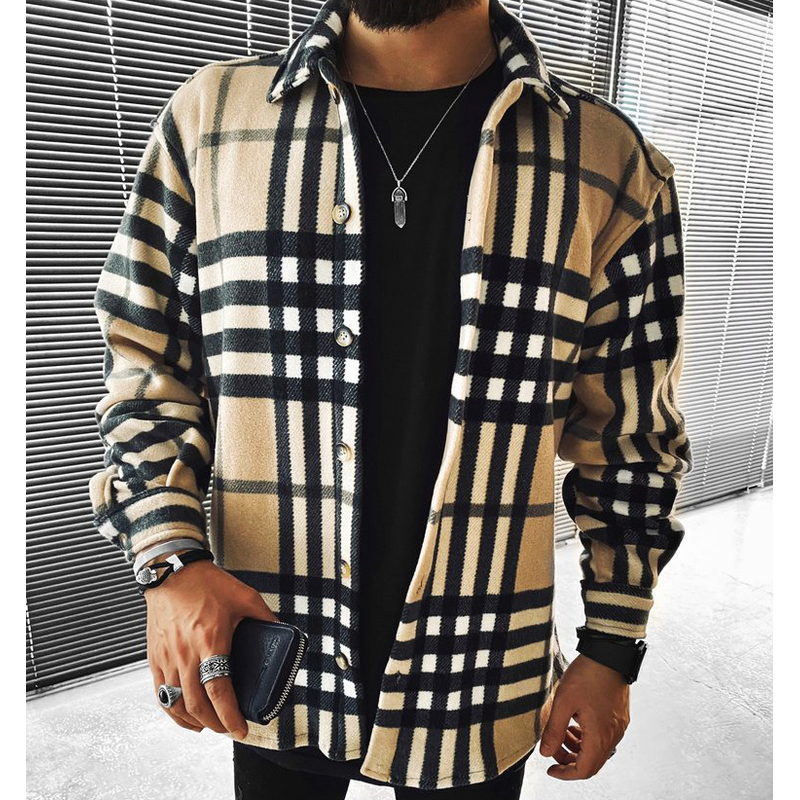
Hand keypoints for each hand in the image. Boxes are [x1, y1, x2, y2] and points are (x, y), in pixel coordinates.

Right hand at [144, 554, 278, 739]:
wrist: (171, 571)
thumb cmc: (206, 583)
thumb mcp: (244, 597)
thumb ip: (265, 617)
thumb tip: (282, 632)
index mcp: (210, 640)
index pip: (219, 689)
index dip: (229, 715)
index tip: (240, 729)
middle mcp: (185, 654)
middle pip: (196, 704)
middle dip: (215, 724)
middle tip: (229, 728)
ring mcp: (167, 657)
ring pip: (176, 703)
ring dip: (193, 721)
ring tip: (209, 725)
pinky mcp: (154, 657)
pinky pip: (160, 693)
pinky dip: (172, 710)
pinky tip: (184, 714)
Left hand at [538, 654, 629, 779]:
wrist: (609, 654)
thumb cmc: (587, 675)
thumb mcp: (563, 702)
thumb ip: (554, 730)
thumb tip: (545, 753)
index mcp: (599, 736)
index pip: (583, 770)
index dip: (565, 774)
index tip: (550, 769)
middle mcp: (613, 735)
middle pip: (591, 763)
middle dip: (570, 760)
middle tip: (553, 749)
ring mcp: (618, 726)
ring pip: (598, 750)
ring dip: (578, 748)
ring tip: (563, 733)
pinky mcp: (619, 717)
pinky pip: (603, 737)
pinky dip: (588, 737)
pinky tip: (576, 723)